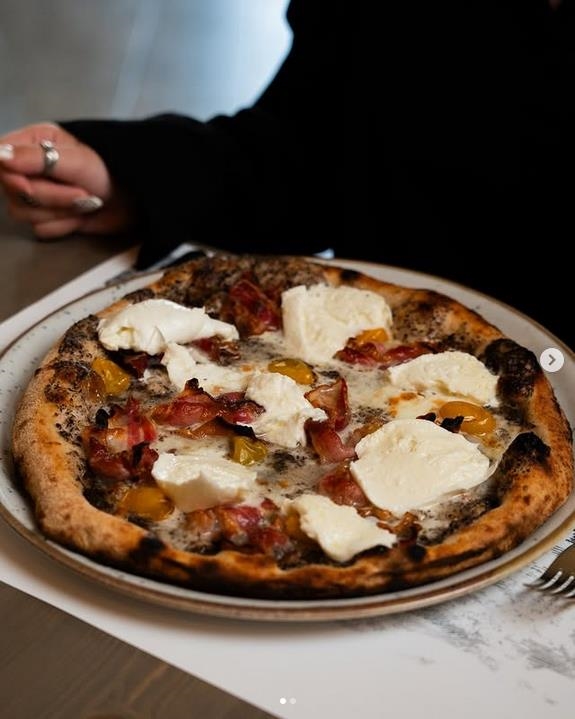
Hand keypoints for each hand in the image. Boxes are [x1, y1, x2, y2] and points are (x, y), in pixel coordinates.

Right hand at [0, 122, 133, 238]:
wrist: (136, 199)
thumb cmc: (110, 170)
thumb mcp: (76, 160)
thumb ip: (37, 159)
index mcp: (32, 143)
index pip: (0, 160)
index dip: (10, 177)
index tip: (28, 185)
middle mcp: (29, 168)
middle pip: (13, 192)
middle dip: (50, 198)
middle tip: (82, 193)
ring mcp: (38, 195)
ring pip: (24, 214)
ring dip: (59, 212)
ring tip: (86, 202)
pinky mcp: (49, 217)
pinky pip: (41, 229)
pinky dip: (63, 225)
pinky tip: (81, 216)